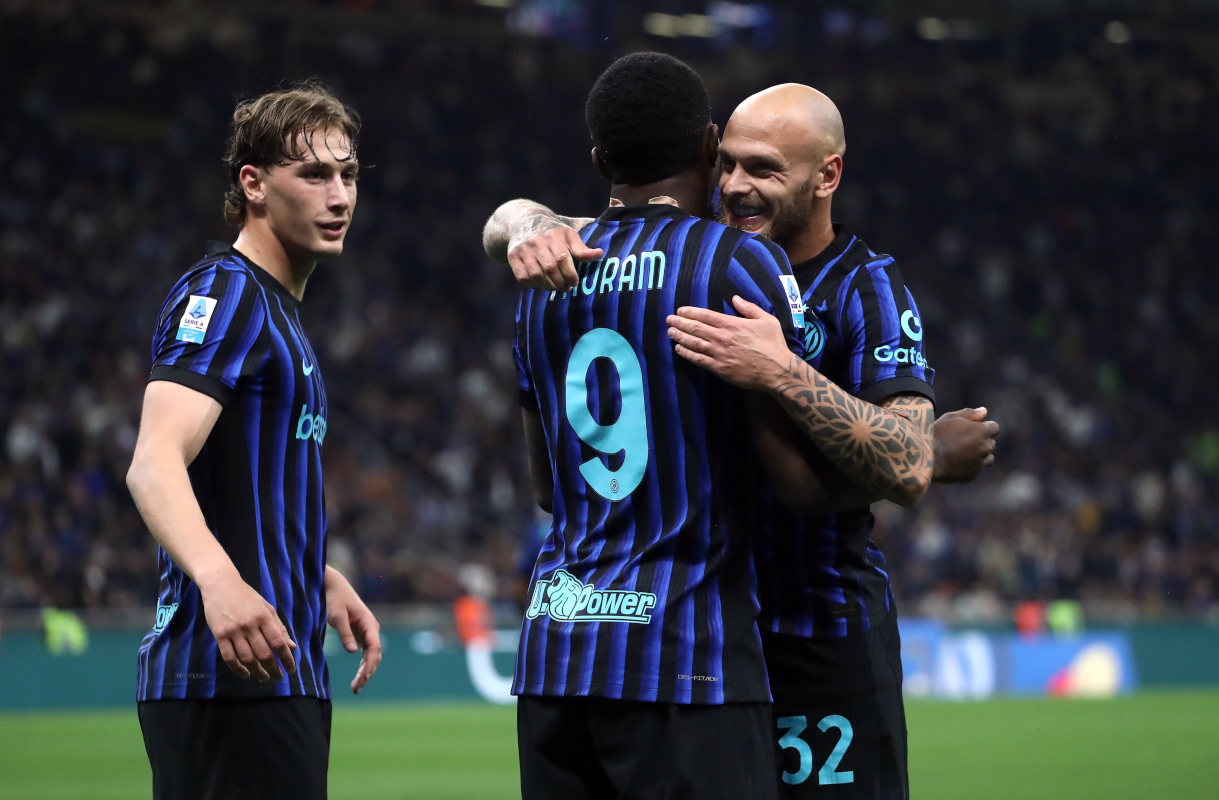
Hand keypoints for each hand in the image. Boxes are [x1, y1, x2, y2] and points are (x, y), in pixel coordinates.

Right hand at [199, 569, 296, 681]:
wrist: (221, 585)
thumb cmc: (247, 596)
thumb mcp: (267, 607)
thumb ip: (279, 627)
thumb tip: (292, 647)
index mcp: (264, 617)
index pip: (278, 643)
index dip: (287, 659)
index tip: (291, 670)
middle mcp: (250, 625)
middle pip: (264, 654)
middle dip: (274, 670)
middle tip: (279, 678)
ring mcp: (234, 631)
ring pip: (247, 659)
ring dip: (258, 672)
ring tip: (264, 678)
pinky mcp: (220, 636)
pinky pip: (229, 658)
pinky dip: (238, 669)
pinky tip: (246, 674)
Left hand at [325, 566, 381, 693]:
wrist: (333, 586)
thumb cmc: (334, 599)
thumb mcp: (336, 616)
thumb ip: (345, 633)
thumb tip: (353, 652)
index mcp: (369, 623)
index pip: (375, 647)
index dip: (370, 663)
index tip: (363, 676)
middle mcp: (372, 629)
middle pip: (375, 655)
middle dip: (367, 672)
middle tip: (356, 688)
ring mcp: (367, 632)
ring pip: (372, 656)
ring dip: (366, 671)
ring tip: (356, 687)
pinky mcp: (361, 635)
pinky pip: (366, 653)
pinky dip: (363, 666)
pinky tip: (358, 677)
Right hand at [509, 222, 601, 291]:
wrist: (524, 221)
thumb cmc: (553, 231)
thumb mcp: (569, 234)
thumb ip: (582, 247)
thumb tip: (600, 254)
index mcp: (553, 234)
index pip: (562, 258)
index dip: (570, 274)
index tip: (575, 282)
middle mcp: (536, 240)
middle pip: (549, 269)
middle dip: (560, 282)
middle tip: (566, 288)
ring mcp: (523, 249)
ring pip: (536, 275)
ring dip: (548, 286)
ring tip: (555, 287)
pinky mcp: (513, 256)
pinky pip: (523, 278)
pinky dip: (533, 285)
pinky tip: (541, 284)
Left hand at [666, 296, 791, 390]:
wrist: (777, 370)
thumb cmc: (773, 344)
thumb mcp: (766, 320)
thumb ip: (749, 308)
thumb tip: (735, 298)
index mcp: (732, 324)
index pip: (705, 315)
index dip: (690, 312)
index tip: (680, 311)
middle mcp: (722, 338)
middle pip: (695, 328)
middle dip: (680, 323)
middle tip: (668, 320)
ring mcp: (719, 354)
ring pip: (693, 343)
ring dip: (679, 337)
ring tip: (670, 332)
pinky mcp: (719, 368)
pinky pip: (698, 360)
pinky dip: (687, 353)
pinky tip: (679, 349)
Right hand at [933, 408, 1000, 482]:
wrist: (924, 457)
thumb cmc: (937, 434)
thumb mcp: (951, 418)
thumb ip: (970, 414)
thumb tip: (984, 411)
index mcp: (982, 431)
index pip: (995, 428)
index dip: (985, 428)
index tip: (974, 429)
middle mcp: (985, 448)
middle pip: (991, 443)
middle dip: (982, 441)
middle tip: (963, 440)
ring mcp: (979, 463)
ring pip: (988, 458)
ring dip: (980, 455)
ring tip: (962, 453)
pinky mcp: (971, 475)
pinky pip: (976, 469)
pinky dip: (970, 466)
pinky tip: (955, 462)